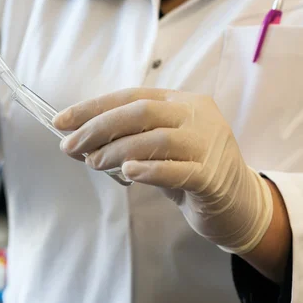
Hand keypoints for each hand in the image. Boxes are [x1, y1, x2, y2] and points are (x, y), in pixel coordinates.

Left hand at [53, 88, 273, 254]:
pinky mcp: (213, 176)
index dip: (94, 107)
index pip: (131, 96)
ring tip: (92, 162)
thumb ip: (129, 141)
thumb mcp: (159, 150)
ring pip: (155, 138)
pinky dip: (148, 169)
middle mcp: (198, 115)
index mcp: (183, 102)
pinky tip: (126, 172)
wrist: (240, 205)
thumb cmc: (192, 172)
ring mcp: (209, 144)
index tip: (61, 122)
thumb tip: (80, 139)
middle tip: (70, 145)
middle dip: (98, 127)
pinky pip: (176, 169)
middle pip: (141, 112)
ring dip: (115, 151)